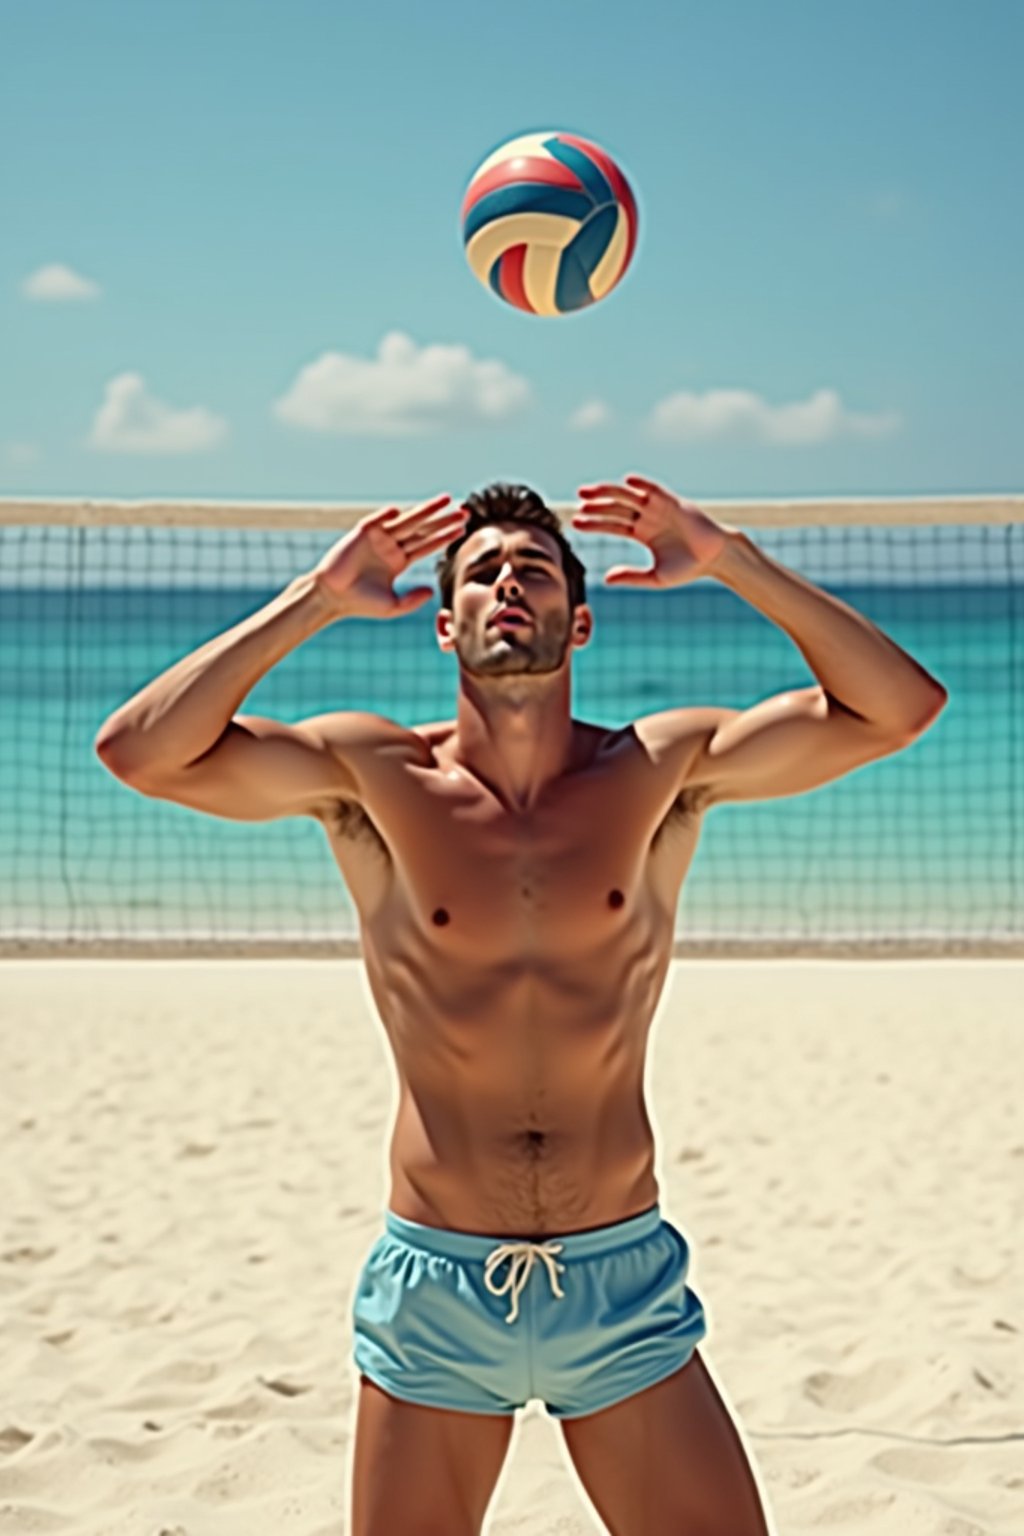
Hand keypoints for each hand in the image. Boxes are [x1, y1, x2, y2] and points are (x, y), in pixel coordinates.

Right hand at [310, 495, 467, 618]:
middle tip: (463, 511)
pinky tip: (399, 510)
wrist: (332, 597)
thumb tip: (432, 591)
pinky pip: (376, 521)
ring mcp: (378, 538)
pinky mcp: (361, 534)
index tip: (462, 529)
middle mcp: (391, 546)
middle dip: (442, 520)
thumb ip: (413, 600)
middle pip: (422, 530)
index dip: (444, 537)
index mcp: (399, 560)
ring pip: (406, 521)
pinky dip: (386, 515)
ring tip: (445, 500)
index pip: (426, 545)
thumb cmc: (360, 603)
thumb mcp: (392, 606)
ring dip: (425, 510)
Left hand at [572, 474, 733, 587]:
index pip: (614, 525)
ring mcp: (659, 508)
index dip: (595, 523)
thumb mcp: (656, 577)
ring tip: (589, 491)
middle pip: (617, 508)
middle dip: (597, 505)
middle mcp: (648, 517)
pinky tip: (627, 482)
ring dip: (609, 492)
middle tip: (578, 503)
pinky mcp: (674, 502)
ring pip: (629, 497)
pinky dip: (642, 485)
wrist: (716, 558)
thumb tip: (604, 579)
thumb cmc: (689, 568)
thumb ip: (631, 576)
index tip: (576, 522)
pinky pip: (655, 490)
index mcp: (642, 533)